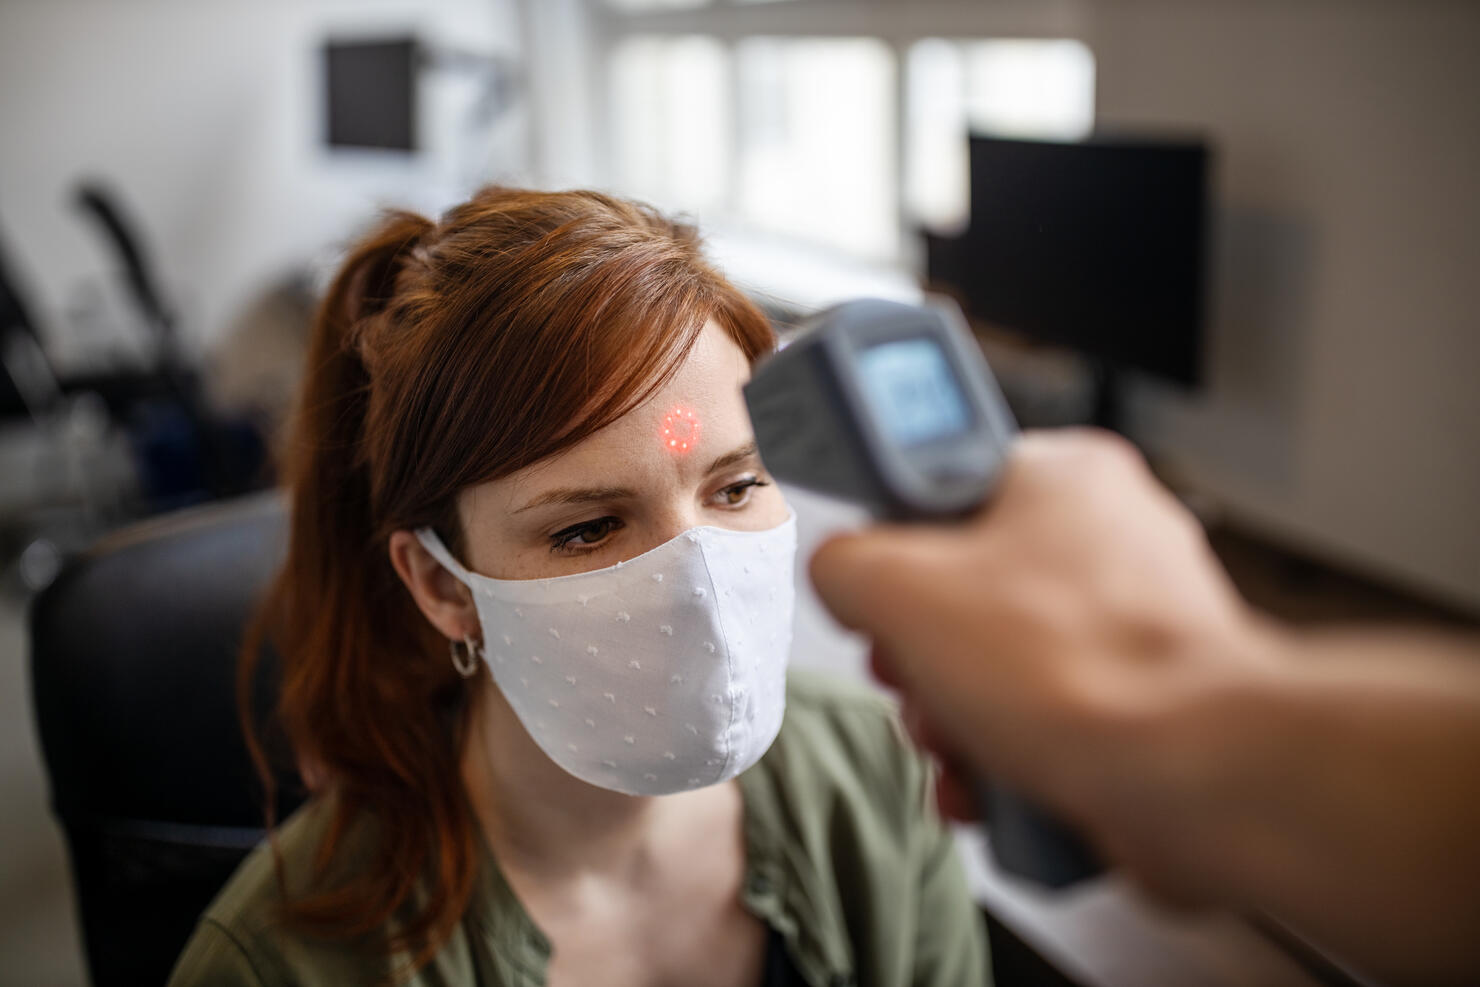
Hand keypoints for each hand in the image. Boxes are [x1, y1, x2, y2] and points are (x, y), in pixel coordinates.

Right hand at [810, 429, 1262, 898]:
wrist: (1198, 782)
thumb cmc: (1086, 671)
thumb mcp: (903, 590)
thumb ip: (845, 561)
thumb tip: (842, 575)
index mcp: (1063, 475)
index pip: (944, 475)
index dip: (891, 535)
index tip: (871, 570)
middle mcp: (1108, 538)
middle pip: (961, 587)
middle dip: (920, 655)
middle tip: (912, 673)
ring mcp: (1132, 624)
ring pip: (998, 663)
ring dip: (953, 716)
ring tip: (958, 740)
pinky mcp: (1144, 700)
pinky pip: (1044, 717)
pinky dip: (1006, 755)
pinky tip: (992, 783)